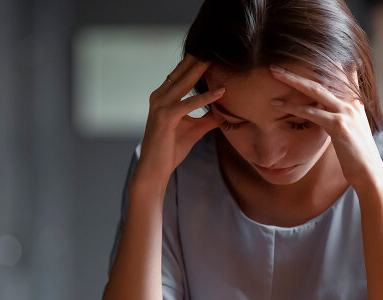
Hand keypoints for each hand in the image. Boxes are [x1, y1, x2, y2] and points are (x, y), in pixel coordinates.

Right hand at [136, 55, 225, 183]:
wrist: (155, 169)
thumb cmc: (171, 149)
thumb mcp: (195, 129)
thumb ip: (208, 117)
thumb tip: (227, 111)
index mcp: (163, 96)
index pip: (181, 74)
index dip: (196, 62)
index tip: (212, 52)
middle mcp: (159, 97)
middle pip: (182, 73)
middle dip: (199, 59)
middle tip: (216, 46)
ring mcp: (160, 106)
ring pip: (184, 83)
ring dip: (201, 70)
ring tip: (217, 59)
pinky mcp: (165, 117)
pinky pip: (188, 103)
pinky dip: (205, 97)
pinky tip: (221, 91)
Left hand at [268, 65, 382, 188]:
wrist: (369, 172)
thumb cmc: (356, 156)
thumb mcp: (349, 131)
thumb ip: (338, 117)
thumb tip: (323, 113)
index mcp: (354, 102)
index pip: (337, 75)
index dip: (320, 65)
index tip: (299, 59)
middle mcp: (352, 102)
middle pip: (322, 79)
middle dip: (298, 71)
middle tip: (277, 66)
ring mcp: (347, 112)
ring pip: (315, 90)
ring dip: (292, 81)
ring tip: (274, 74)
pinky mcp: (339, 125)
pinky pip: (312, 112)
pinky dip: (292, 107)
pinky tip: (277, 104)